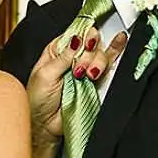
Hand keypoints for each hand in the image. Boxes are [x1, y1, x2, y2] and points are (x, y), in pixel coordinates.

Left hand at [26, 25, 128, 145]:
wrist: (45, 125)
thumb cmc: (37, 101)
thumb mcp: (45, 75)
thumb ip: (63, 57)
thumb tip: (77, 39)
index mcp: (57, 50)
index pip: (75, 32)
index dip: (82, 35)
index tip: (84, 43)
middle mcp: (73, 56)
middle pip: (91, 42)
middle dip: (88, 53)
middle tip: (79, 69)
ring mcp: (85, 68)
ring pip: (101, 54)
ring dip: (97, 63)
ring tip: (87, 76)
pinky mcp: (96, 81)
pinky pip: (109, 64)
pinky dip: (116, 51)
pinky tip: (120, 40)